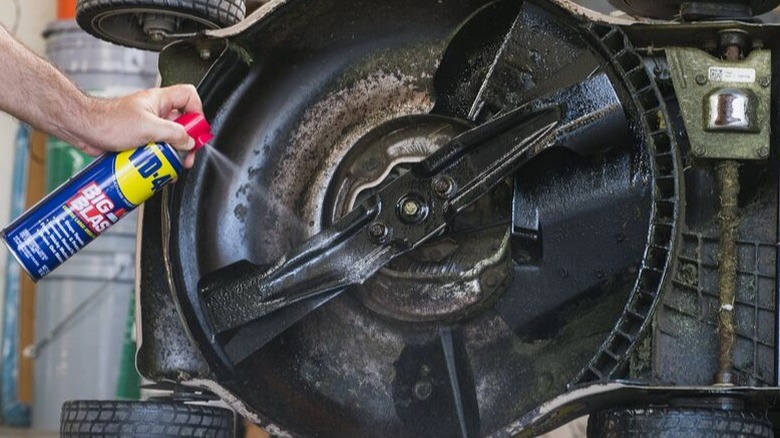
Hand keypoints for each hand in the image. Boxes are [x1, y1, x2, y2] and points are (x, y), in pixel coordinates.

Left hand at [71, 84, 203, 167]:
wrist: (83, 129)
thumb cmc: (107, 121)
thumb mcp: (148, 127)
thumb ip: (173, 134)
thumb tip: (189, 142)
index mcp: (160, 100)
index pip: (189, 96)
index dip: (197, 113)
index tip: (196, 131)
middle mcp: (156, 111)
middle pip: (184, 123)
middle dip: (187, 141)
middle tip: (186, 154)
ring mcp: (148, 125)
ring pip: (171, 139)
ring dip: (173, 153)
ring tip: (171, 163)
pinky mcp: (140, 140)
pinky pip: (157, 149)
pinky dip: (160, 159)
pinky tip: (157, 167)